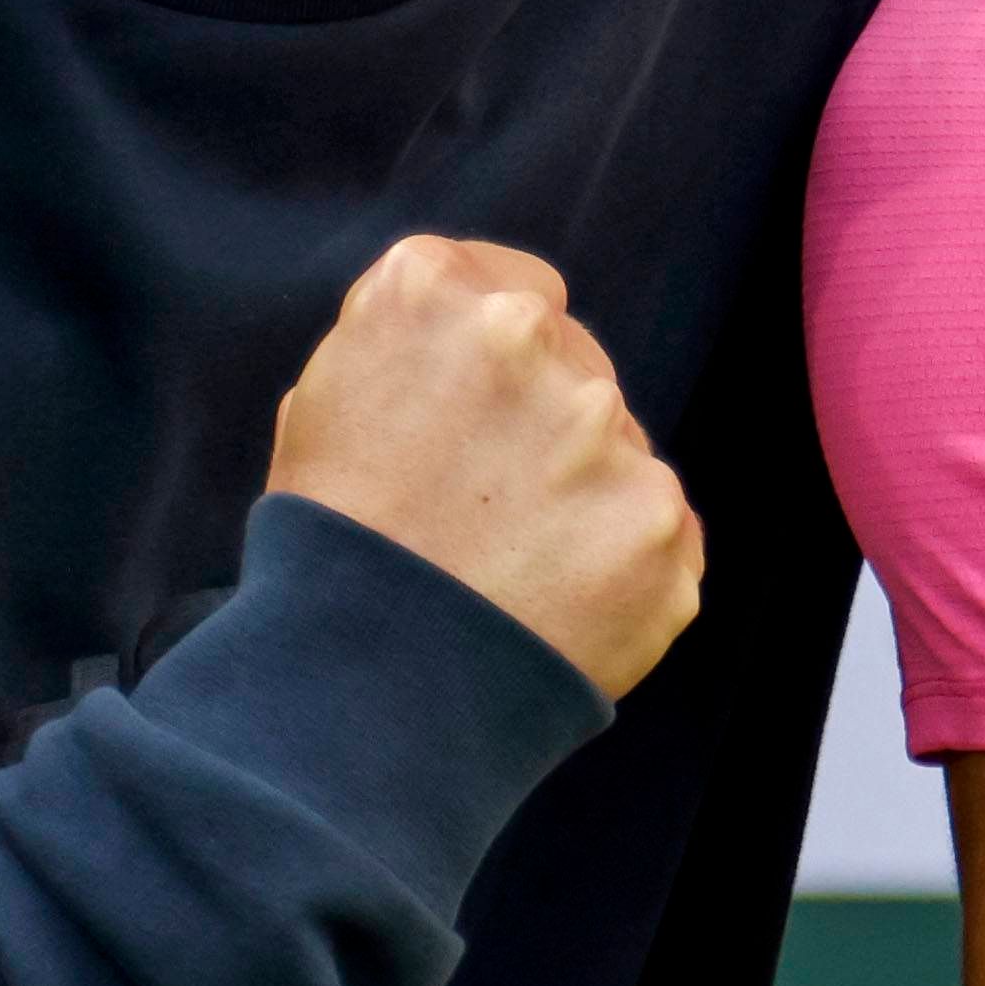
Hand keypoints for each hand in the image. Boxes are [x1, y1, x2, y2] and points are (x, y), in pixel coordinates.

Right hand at [264, 235, 706, 697]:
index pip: (519, 292)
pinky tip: (557, 609)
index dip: (502, 366)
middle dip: (545, 428)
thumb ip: (411, 344)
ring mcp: (603, 429)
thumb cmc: (328, 551)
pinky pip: (661, 533)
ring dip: (584, 499)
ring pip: (617, 452)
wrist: (363, 693)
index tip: (484, 418)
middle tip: (485, 511)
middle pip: (576, 365)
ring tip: (509, 572)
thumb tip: (473, 331)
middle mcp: (522, 337)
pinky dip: (622, 571)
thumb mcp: (324, 406)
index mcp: (428, 293)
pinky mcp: (661, 516)